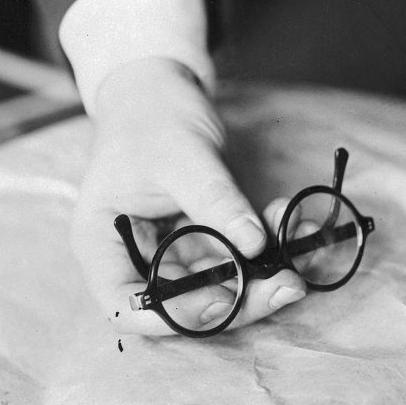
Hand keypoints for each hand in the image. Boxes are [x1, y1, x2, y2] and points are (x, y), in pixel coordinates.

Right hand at [69, 57, 305, 335]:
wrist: (159, 88)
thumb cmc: (152, 115)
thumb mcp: (183, 155)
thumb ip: (214, 200)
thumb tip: (254, 244)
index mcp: (101, 242)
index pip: (125, 304)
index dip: (173, 315)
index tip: (224, 301)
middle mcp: (131, 256)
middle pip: (180, 303)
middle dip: (238, 299)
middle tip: (288, 284)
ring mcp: (167, 250)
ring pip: (215, 286)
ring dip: (262, 273)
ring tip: (304, 248)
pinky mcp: (199, 238)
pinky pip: (234, 256)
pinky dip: (266, 245)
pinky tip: (296, 225)